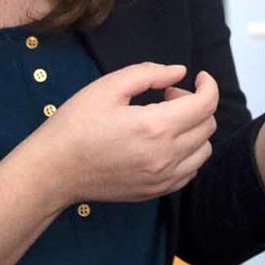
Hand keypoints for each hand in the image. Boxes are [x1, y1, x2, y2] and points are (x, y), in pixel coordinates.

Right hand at [30, 63, 217, 204]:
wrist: (55, 170)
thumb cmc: (76, 125)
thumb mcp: (108, 87)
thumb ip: (149, 73)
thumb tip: (179, 72)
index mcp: (155, 126)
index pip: (206, 104)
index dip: (209, 85)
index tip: (199, 77)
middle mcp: (165, 156)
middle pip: (208, 126)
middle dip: (196, 103)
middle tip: (167, 96)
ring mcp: (162, 178)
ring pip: (204, 150)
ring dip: (195, 129)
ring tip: (166, 120)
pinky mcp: (156, 191)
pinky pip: (190, 171)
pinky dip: (188, 153)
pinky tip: (164, 142)